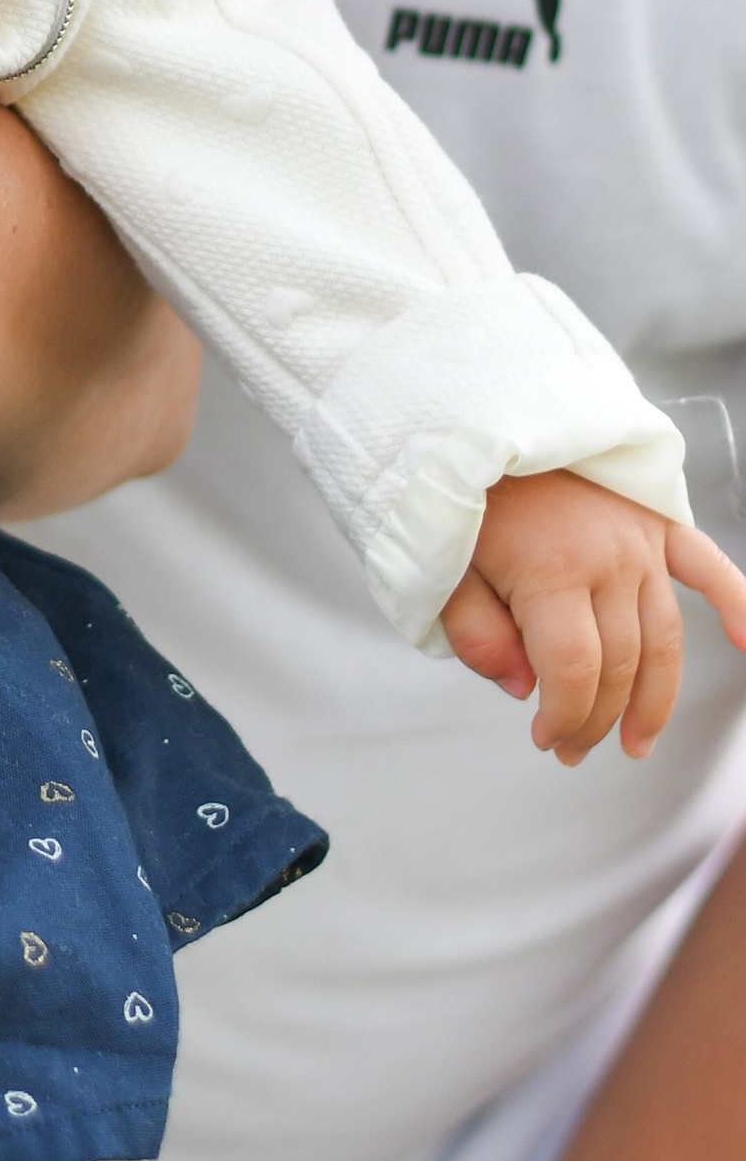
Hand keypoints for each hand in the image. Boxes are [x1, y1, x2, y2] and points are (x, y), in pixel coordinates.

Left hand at [441, 470, 745, 763]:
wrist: (483, 412)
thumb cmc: (461, 490)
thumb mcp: (443, 563)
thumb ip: (477, 633)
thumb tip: (523, 689)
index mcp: (553, 571)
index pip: (577, 673)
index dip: (565, 717)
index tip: (544, 738)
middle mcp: (610, 559)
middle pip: (622, 665)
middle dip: (599, 719)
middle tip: (571, 748)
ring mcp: (641, 540)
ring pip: (665, 638)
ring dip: (656, 698)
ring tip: (637, 741)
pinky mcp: (656, 519)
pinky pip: (708, 565)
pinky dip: (737, 604)